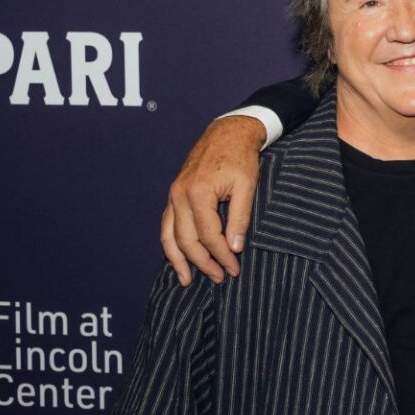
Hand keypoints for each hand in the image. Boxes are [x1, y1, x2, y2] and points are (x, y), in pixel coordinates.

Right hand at [159, 116, 266, 285]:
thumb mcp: (247, 186)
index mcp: (199, 192)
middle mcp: (179, 195)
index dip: (222, 256)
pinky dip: (171, 243)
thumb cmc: (241, 157)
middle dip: (203, 263)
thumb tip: (234, 248)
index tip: (235, 269)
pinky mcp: (174, 194)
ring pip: (169, 235)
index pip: (209, 235)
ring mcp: (173, 194)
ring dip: (178, 260)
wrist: (228, 133)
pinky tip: (178, 258)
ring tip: (187, 280)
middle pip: (186, 240)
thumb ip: (240, 218)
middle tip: (219, 278)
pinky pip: (167, 224)